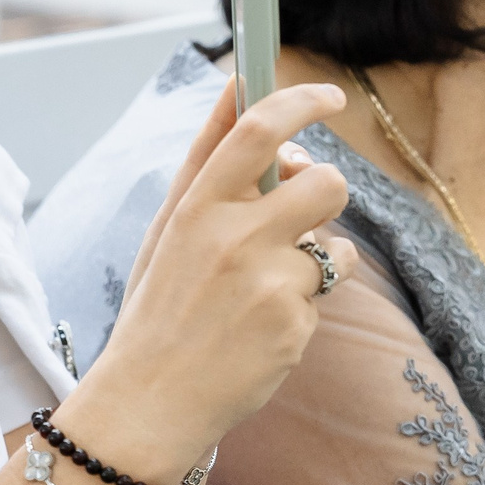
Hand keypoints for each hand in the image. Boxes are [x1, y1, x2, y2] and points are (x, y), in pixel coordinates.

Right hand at [74, 76, 356, 470]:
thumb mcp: (168, 229)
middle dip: (326, 190)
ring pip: (335, 245)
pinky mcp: (296, 326)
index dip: (302, 102)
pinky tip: (261, 330)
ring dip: (318, 258)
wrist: (150, 400)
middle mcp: (236, 239)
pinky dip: (303, 308)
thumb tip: (237, 84)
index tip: (328, 96)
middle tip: (301, 210)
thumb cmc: (158, 306)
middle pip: (325, 182)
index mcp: (197, 209)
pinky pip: (325, 296)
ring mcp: (270, 284)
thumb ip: (207, 161)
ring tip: (267, 288)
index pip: (259, 131)